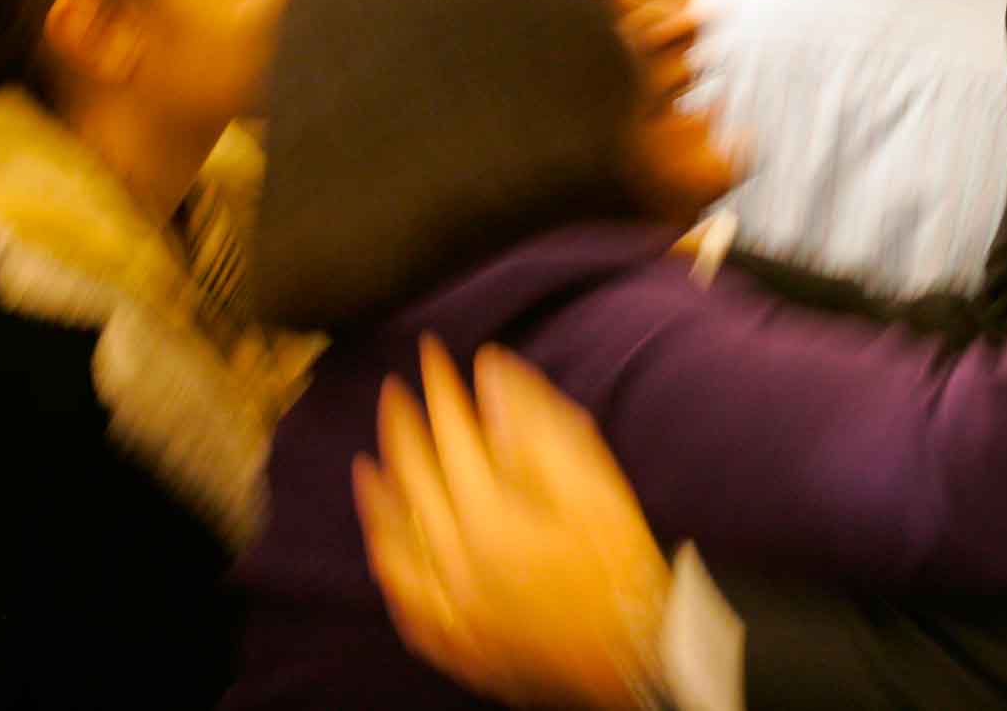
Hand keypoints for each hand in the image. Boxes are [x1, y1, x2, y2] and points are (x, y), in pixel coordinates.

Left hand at [355, 336, 670, 709]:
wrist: (635, 655)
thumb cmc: (621, 567)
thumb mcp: (593, 486)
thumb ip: (537, 428)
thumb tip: (491, 376)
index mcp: (492, 519)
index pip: (453, 434)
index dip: (441, 388)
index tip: (431, 352)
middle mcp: (457, 562)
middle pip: (415, 480)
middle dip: (402, 427)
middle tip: (393, 388)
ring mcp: (451, 604)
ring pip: (396, 536)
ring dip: (380, 491)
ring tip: (371, 456)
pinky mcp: (455, 637)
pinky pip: (403, 593)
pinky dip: (388, 557)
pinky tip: (382, 538)